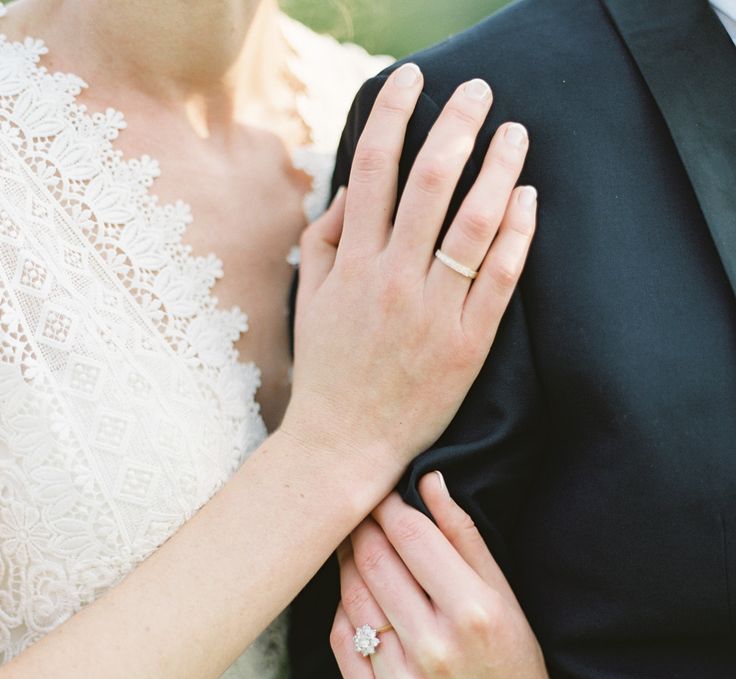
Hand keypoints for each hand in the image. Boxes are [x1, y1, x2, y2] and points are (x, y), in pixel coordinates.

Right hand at [282, 63, 537, 483]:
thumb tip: (350, 189)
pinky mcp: (468, 344)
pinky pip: (500, 279)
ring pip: (474, 224)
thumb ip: (324, 239)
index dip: (391, 113)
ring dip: (499, 169)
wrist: (345, 440)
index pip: (373, 168)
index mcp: (352, 263)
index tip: (410, 79)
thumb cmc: (327, 367)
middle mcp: (393, 279)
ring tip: (515, 133)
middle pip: (430, 182)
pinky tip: (528, 198)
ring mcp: (434, 312)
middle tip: (478, 91)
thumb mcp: (311, 298)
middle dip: (456, 125)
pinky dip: (517, 234)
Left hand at [331, 473, 553, 678]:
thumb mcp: (504, 597)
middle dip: (364, 524)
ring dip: (348, 558)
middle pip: (374, 559)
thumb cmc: (512, 661)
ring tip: (356, 543)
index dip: (390, 505)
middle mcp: (432, 646)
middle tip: (364, 510)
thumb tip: (430, 480)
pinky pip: (342, 637)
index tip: (384, 491)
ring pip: (351, 593)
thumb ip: (465, 536)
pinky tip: (356, 592)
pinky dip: (342, 604)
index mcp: (471, 612)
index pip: (411, 536)